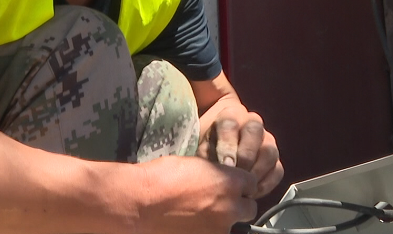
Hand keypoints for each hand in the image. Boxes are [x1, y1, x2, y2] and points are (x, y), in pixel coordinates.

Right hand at [136, 156, 257, 233]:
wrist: (141, 204)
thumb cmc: (161, 178)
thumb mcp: (194, 166)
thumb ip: (213, 175)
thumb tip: (217, 182)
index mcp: (229, 181)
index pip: (251, 183)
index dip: (241, 184)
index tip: (231, 186)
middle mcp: (231, 207)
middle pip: (249, 208)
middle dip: (238, 205)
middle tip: (219, 204)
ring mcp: (220, 229)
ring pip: (233, 226)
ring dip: (223, 221)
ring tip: (203, 217)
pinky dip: (208, 230)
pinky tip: (192, 225)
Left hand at [197, 104, 283, 198]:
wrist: (221, 141)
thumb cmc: (211, 143)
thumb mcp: (203, 143)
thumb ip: (207, 153)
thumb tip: (214, 172)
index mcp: (231, 114)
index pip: (231, 124)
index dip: (228, 146)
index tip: (225, 164)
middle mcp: (252, 123)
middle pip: (255, 133)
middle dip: (246, 157)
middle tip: (237, 176)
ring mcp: (267, 139)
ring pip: (269, 152)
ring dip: (258, 171)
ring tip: (245, 187)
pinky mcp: (276, 158)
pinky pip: (277, 170)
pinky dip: (267, 183)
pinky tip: (254, 192)